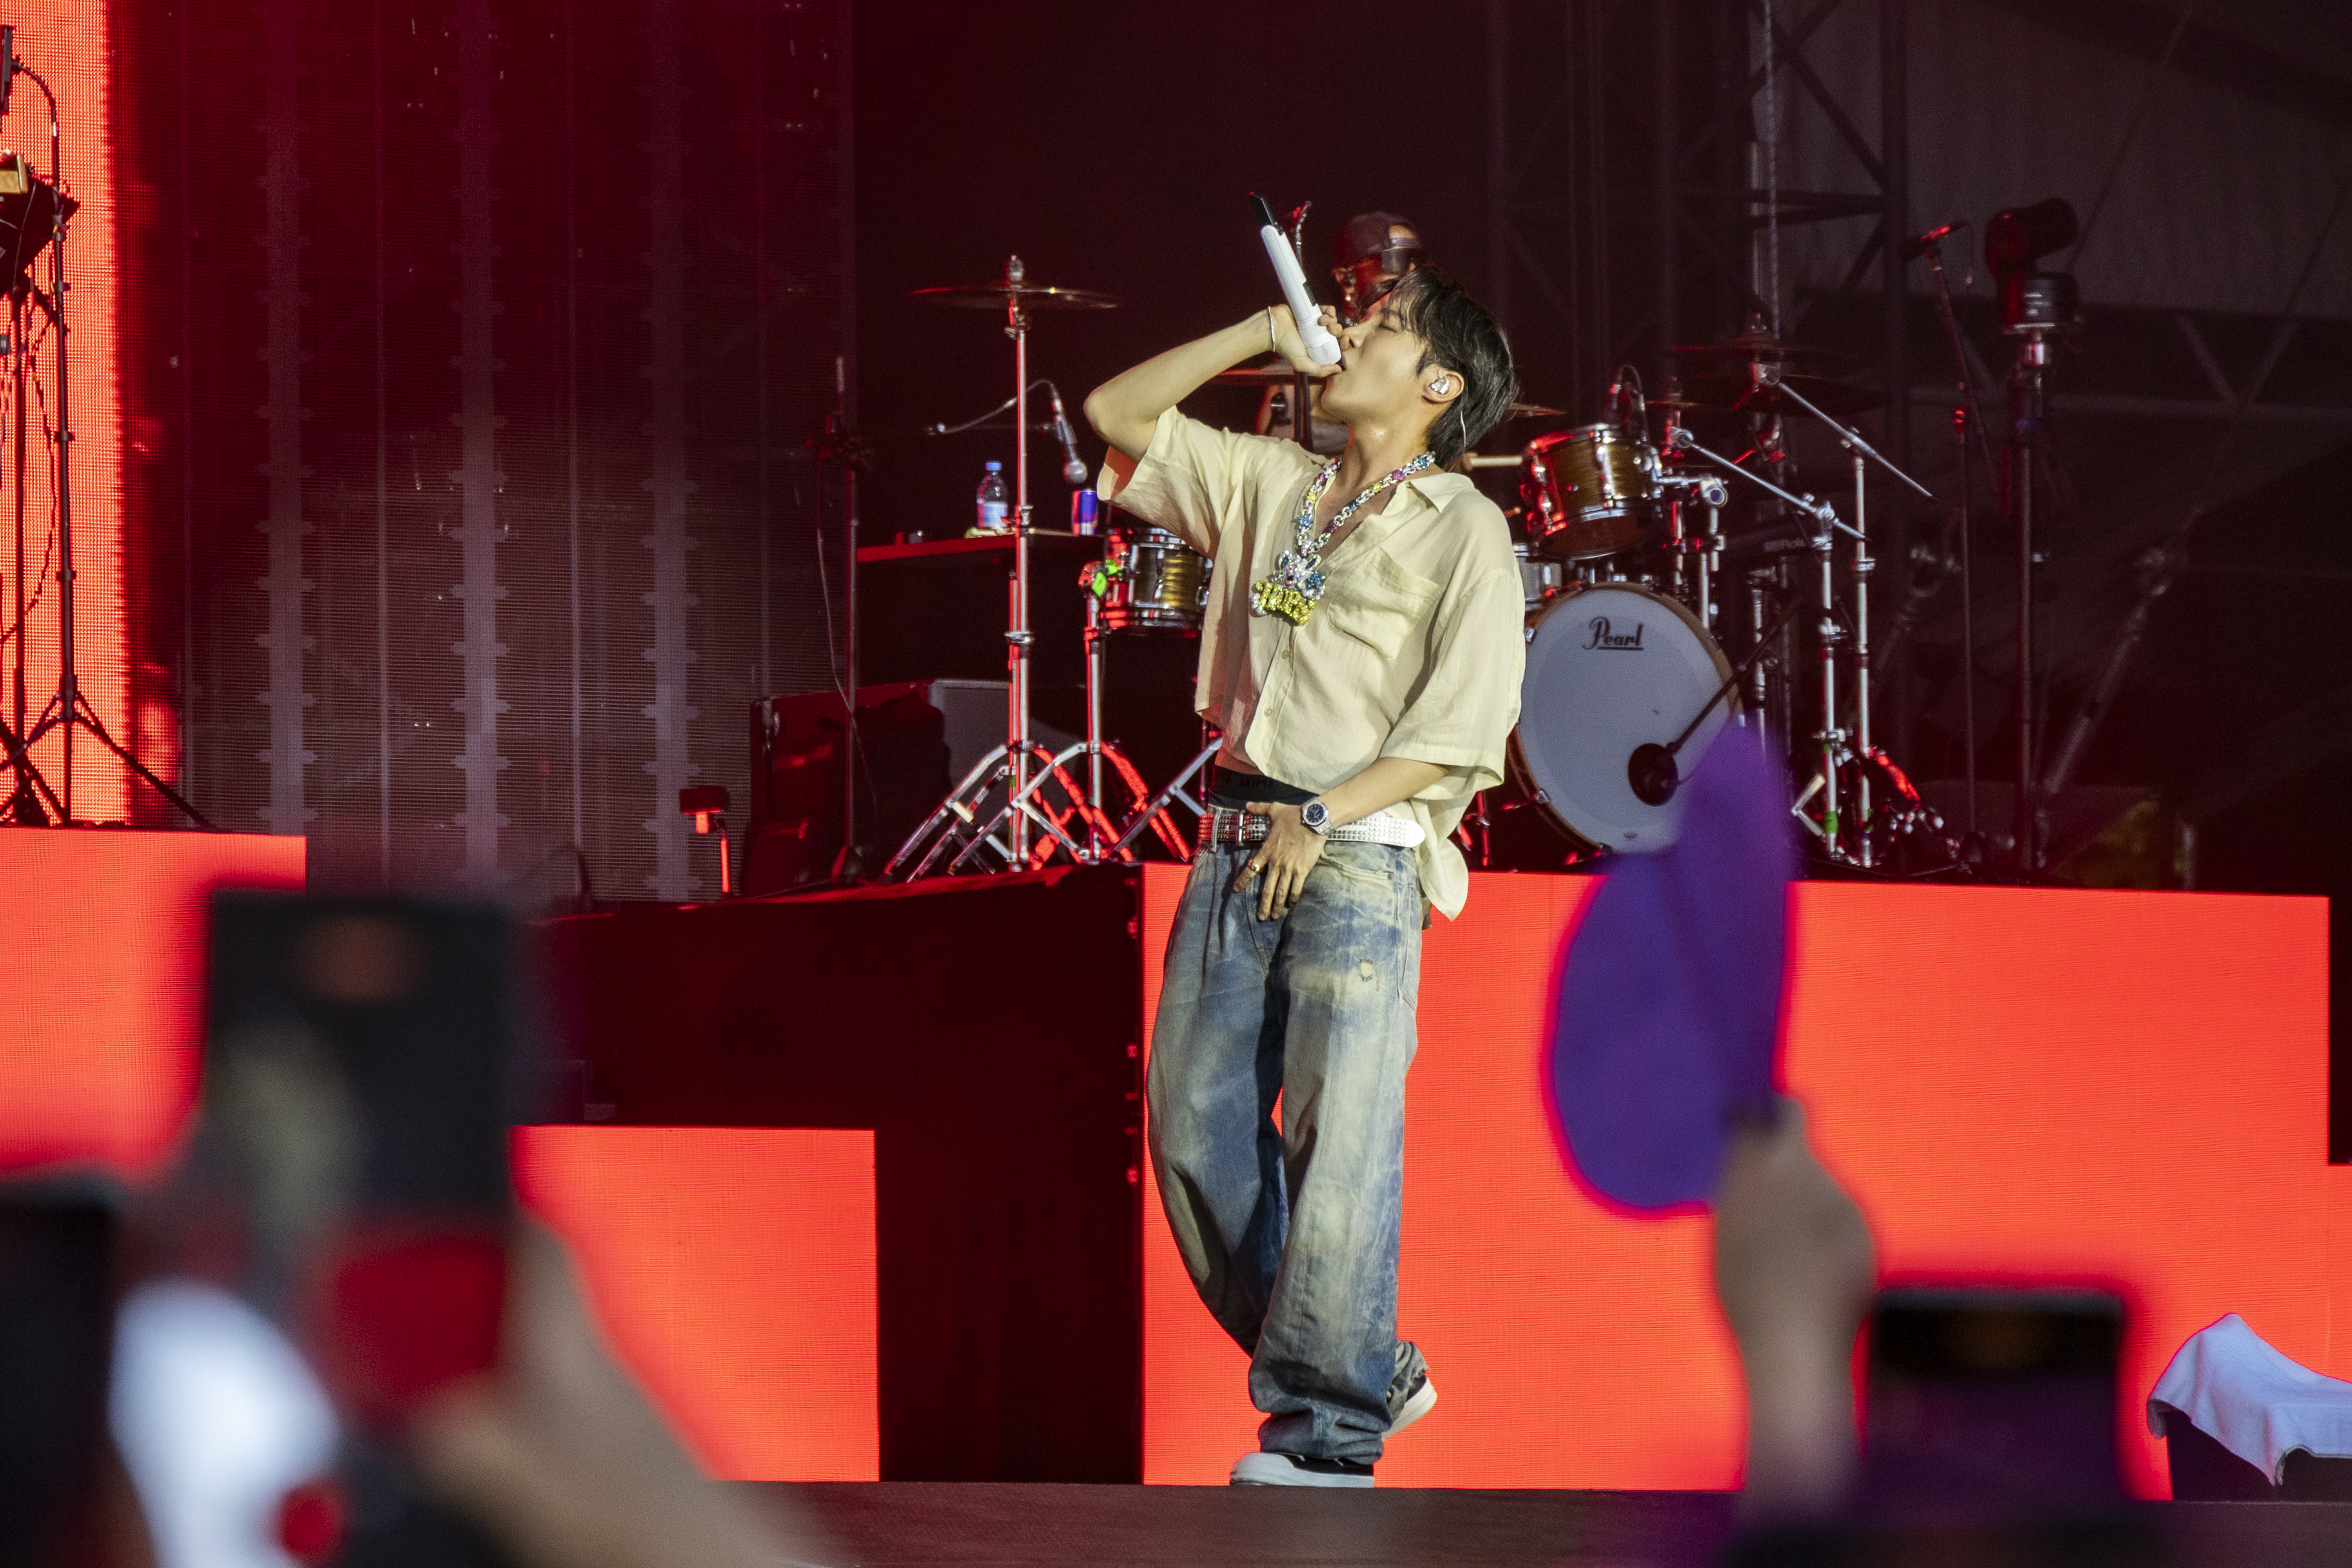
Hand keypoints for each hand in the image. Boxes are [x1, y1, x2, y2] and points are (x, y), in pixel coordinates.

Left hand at [1235, 801, 1326, 918]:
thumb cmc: (1293, 815)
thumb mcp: (1274, 809)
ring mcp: (1289, 867)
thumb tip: (1247, 805)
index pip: (1251, 868)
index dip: (1243, 880)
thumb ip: (1259, 808)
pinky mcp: (1302, 870)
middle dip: (1263, 904)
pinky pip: (1296, 887)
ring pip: (1280, 891)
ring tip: (1274, 916)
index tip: (1236, 890)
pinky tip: (1291, 904)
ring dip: (1277, 905)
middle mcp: (1276, 862)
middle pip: (1267, 888)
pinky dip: (1293, 897)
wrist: (1312, 820)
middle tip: (1261, 917)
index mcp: (1267, 850)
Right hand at [1268, 304, 1342, 377]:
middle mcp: (1319, 337)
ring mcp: (1317, 324)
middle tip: (1328, 329)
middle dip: (1337, 329)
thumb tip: (1339, 370)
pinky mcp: (1313, 312)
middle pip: (1338, 332)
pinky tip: (1327, 312)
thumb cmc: (1286, 347)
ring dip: (1332, 319)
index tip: (1342, 340)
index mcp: (1319, 349)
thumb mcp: (1302, 364)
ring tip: (1320, 320)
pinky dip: (1330, 310)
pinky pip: (1328, 310)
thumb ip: (1319, 370)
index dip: (1344, 343)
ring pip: (1334, 320)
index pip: (1338, 347)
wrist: (1275, 328)